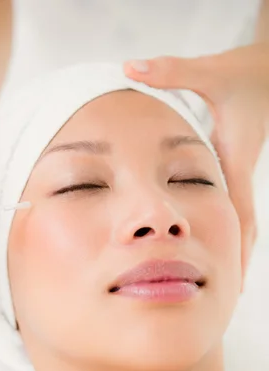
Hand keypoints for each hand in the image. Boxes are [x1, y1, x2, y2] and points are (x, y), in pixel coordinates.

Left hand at [124, 43, 268, 274]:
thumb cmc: (242, 74)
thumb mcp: (209, 72)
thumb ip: (172, 71)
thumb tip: (130, 67)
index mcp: (234, 159)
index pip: (240, 213)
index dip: (238, 249)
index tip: (236, 282)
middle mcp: (240, 173)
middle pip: (246, 227)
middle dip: (240, 260)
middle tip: (234, 295)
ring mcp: (240, 173)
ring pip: (241, 221)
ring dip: (237, 250)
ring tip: (228, 283)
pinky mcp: (236, 170)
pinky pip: (235, 209)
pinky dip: (230, 231)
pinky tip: (219, 247)